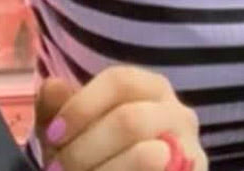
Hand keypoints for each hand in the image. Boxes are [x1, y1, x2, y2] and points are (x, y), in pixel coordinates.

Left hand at [34, 66, 204, 170]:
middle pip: (130, 120)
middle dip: (84, 149)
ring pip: (147, 157)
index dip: (82, 106)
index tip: (53, 135)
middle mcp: (178, 113)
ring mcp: (190, 150)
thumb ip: (58, 107)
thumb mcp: (73, 131)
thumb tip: (53, 86)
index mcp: (151, 88)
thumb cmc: (98, 154)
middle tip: (57, 169)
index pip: (120, 81)